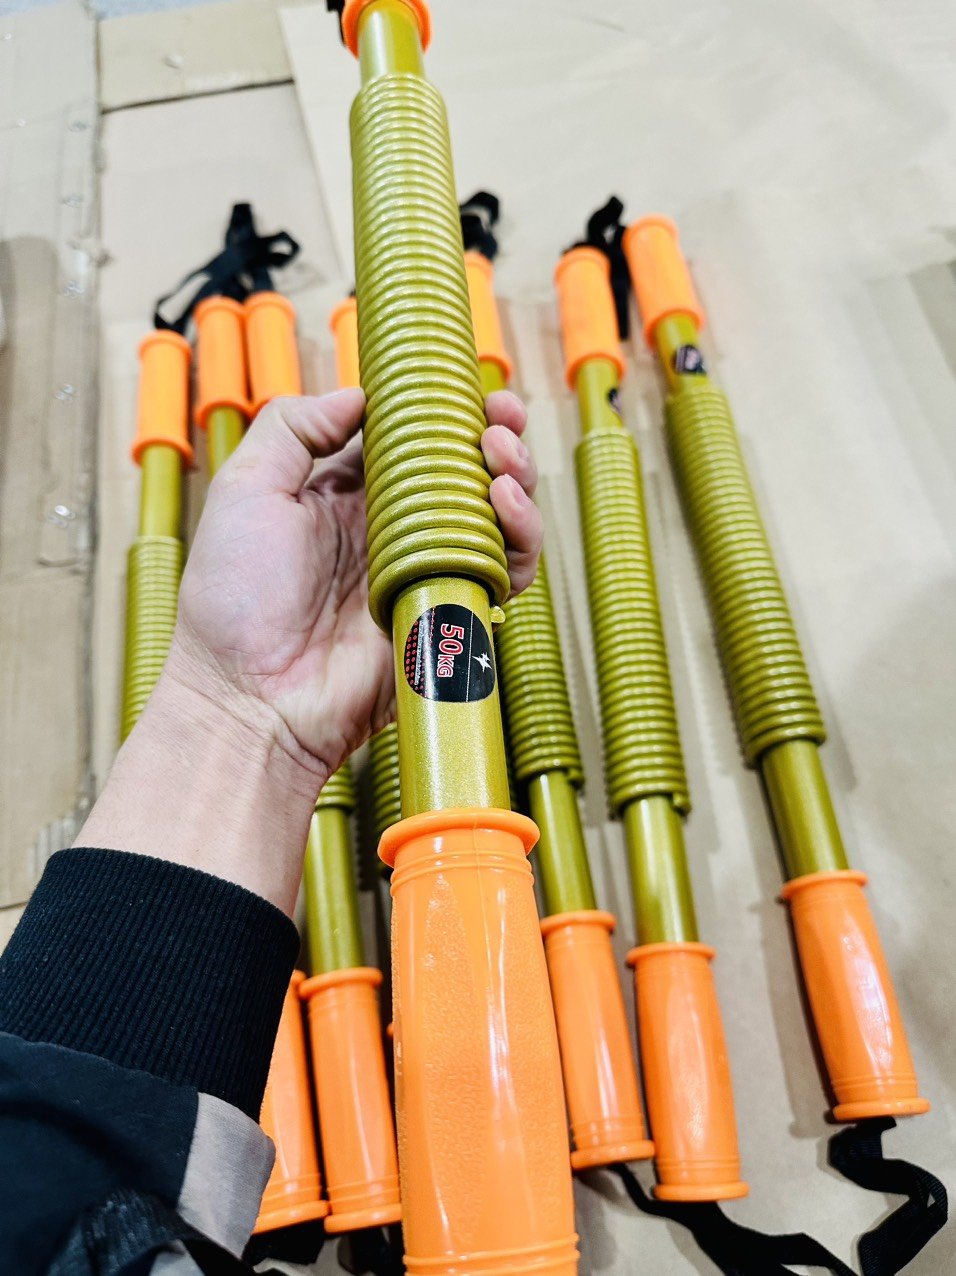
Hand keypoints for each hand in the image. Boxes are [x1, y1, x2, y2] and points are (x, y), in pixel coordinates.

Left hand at [167, 387, 541, 784]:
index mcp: (345, 495)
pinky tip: (504, 506)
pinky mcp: (450, 612)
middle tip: (499, 418)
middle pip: (464, 471)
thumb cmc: (235, 603)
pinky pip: (504, 570)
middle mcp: (392, 529)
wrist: (254, 699)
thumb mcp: (246, 492)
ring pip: (495, 515)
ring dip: (514, 476)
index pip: (410, 440)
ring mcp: (425, 570)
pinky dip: (518, 534)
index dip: (442, 410)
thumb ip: (293, 429)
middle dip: (493, 434)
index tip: (463, 385)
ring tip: (502, 458)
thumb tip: (358, 396)